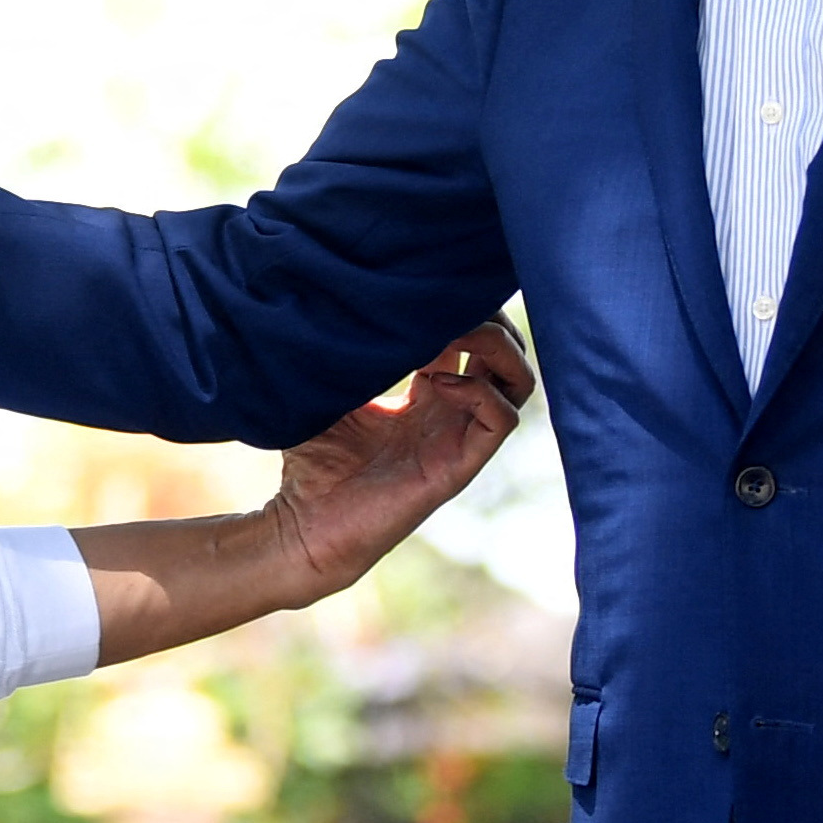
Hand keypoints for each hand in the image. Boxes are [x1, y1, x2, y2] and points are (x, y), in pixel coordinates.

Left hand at [261, 323, 535, 596]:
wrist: (305, 526)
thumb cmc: (311, 463)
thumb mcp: (328, 389)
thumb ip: (351, 350)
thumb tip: (348, 298)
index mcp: (426, 392)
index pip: (473, 337)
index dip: (459, 309)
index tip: (420, 297)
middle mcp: (451, 412)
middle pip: (505, 351)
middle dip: (487, 318)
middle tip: (448, 308)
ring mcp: (458, 438)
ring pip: (518, 381)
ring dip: (496, 348)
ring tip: (456, 336)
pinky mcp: (457, 466)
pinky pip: (503, 419)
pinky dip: (481, 390)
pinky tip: (437, 382)